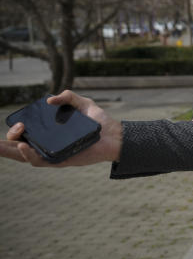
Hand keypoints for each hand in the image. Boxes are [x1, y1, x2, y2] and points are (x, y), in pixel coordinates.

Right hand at [1, 90, 121, 166]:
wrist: (116, 134)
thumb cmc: (99, 121)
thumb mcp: (83, 103)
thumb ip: (68, 97)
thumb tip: (50, 100)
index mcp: (50, 132)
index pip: (26, 135)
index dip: (16, 131)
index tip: (19, 123)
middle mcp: (49, 144)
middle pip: (20, 147)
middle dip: (5, 145)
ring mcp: (53, 153)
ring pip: (25, 157)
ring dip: (10, 152)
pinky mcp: (60, 161)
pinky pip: (40, 161)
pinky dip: (29, 155)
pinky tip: (23, 147)